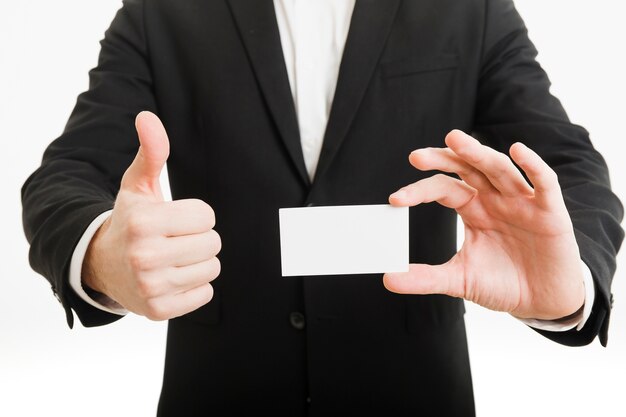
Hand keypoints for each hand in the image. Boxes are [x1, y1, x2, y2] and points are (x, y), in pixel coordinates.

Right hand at [83, 111, 220, 319]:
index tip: (175, 219)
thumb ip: (151, 152)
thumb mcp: (138, 186)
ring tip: (173, 258)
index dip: (195, 215)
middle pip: (213, 243)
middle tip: (174, 240)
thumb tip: (148, 117)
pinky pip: (205, 293)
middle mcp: (144, 256)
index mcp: (143, 223)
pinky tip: (172, 278)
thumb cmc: (129, 221)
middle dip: (199, 238)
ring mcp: (151, 287)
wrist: (101, 264)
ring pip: (212, 268)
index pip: (207, 216)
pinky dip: (194, 286)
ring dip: (198, 262)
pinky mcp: (159, 310)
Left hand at [384, 130, 584, 319]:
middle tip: (416, 157)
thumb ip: (426, 277)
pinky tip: (518, 150)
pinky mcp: (550, 212)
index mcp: (473, 208)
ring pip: (499, 168)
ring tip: (454, 140)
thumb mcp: (460, 280)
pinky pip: (544, 183)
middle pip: (467, 168)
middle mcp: (495, 198)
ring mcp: (522, 202)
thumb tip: (389, 279)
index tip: (395, 200)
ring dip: (478, 153)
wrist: (543, 301)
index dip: (419, 190)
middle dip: (443, 158)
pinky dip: (533, 165)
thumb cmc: (503, 283)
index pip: (443, 189)